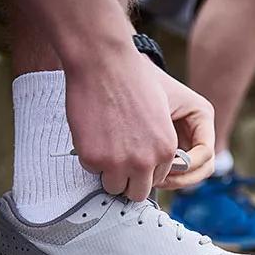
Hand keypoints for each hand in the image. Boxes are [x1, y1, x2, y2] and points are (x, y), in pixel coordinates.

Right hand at [65, 48, 176, 201]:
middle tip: (117, 159)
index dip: (143, 170)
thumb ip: (157, 146)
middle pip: (137, 192)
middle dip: (127, 179)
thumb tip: (147, 168)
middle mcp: (145, 161)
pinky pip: (91, 171)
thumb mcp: (159, 116)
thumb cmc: (131, 80)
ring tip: (105, 145)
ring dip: (108, 171)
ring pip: (113, 187)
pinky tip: (93, 133)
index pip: (156, 180)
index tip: (133, 158)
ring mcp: (118, 163)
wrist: (104, 62)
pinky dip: (90, 156)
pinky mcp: (94, 159)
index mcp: (165, 149)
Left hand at [149, 62, 215, 189]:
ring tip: (151, 178)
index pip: (206, 152)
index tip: (165, 167)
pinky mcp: (173, 149)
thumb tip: (166, 163)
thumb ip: (161, 131)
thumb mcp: (153, 102)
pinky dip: (163, 176)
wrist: (122, 74)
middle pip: (204, 168)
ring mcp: (188, 141)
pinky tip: (146, 174)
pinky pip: (175, 171)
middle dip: (182, 178)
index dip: (187, 165)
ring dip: (173, 181)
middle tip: (158, 180)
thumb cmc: (138, 82)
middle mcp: (199, 129)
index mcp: (201, 114)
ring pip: (192, 174)